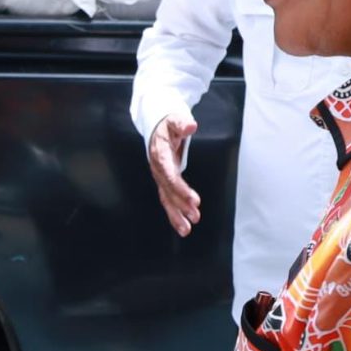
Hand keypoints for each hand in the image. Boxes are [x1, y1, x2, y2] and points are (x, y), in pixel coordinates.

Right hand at [147, 115, 200, 236]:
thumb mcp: (174, 120)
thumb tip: (190, 126)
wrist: (155, 128)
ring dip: (176, 215)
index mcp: (159, 155)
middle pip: (169, 190)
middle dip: (181, 205)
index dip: (181, 189)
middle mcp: (158, 169)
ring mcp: (160, 177)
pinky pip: (167, 200)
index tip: (194, 200)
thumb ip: (181, 123)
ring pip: (166, 199)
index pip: (170, 175)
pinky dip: (174, 213)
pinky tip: (182, 226)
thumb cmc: (166, 125)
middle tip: (195, 216)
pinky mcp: (164, 182)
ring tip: (186, 229)